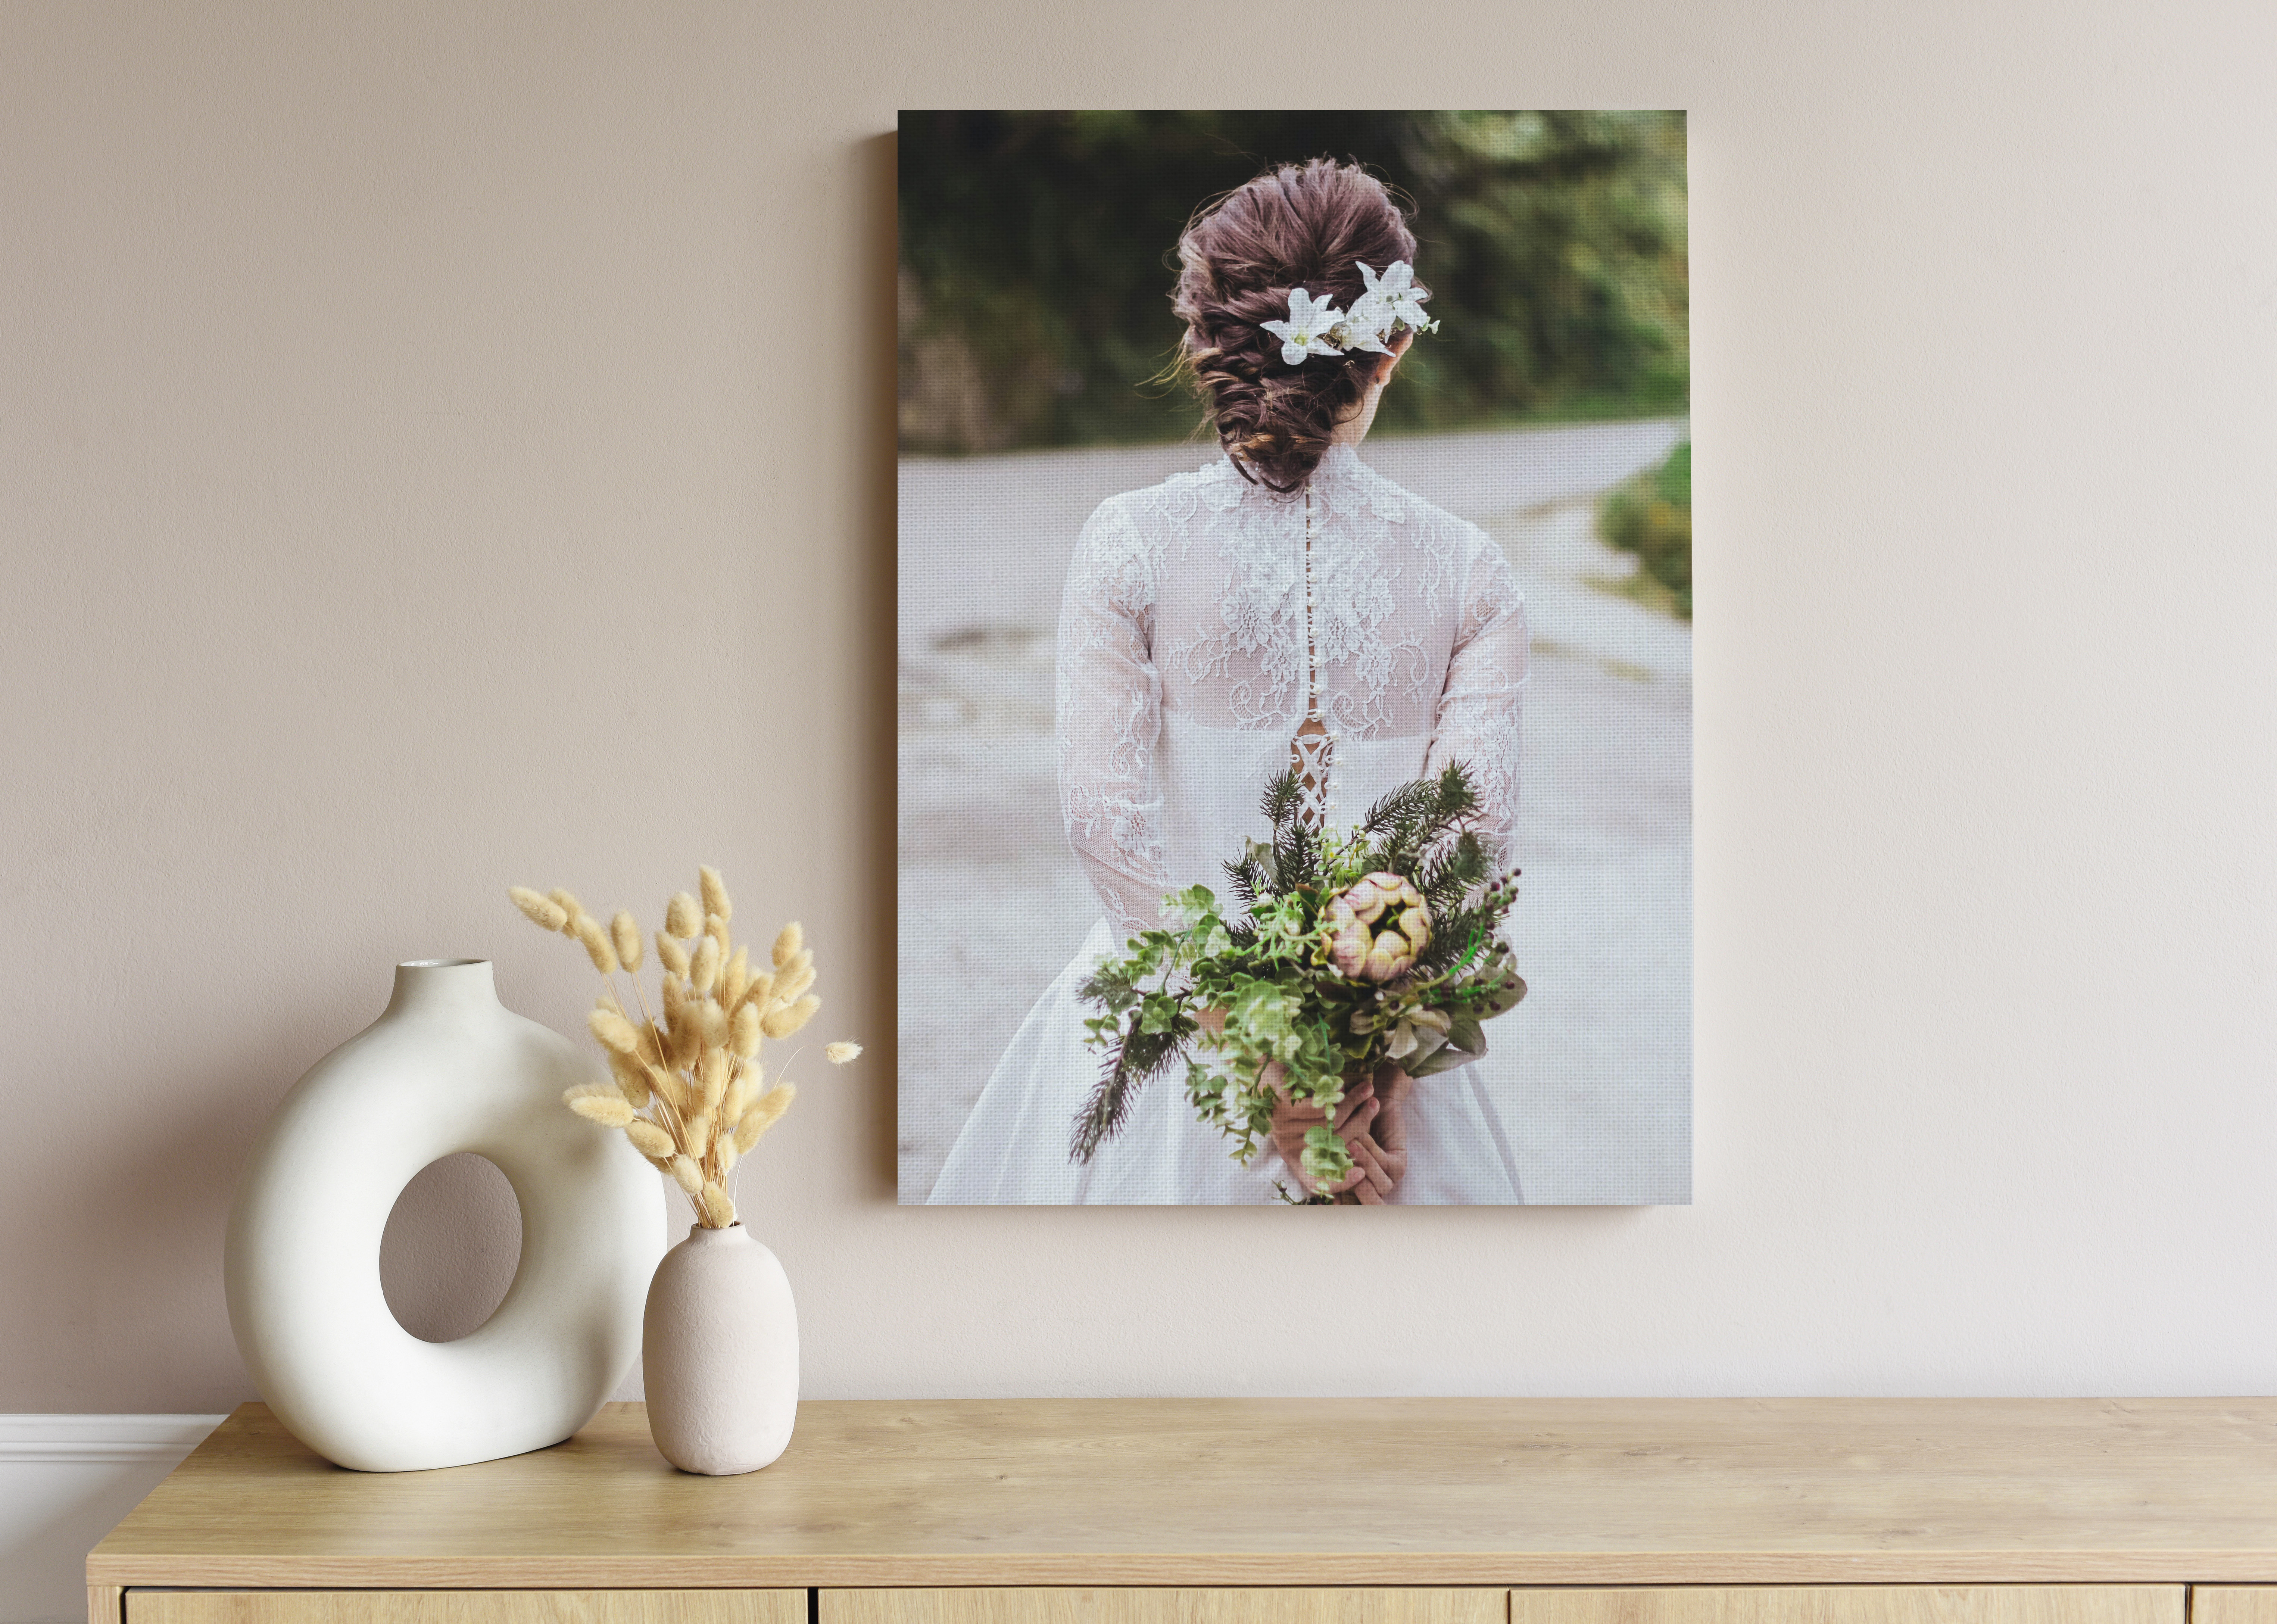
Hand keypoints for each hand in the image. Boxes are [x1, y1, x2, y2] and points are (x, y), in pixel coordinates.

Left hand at [1264, 1062, 1410, 1203]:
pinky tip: (1342, 1085)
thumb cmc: (1290, 1100)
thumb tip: (1360, 1154)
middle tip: (1375, 1105)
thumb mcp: (1308, 1125)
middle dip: (1360, 1122)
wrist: (1262, 1071)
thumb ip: (1329, 1138)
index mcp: (1292, 1156)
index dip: (1339, 1182)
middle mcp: (1287, 1144)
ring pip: (1329, 1122)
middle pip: (1333, 1143)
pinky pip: (1317, 1107)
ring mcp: (1283, 1126)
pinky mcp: (1282, 1107)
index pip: (1314, 1182)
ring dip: (1353, 1103)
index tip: (1362, 1172)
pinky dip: (1334, 1095)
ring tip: (1368, 1089)